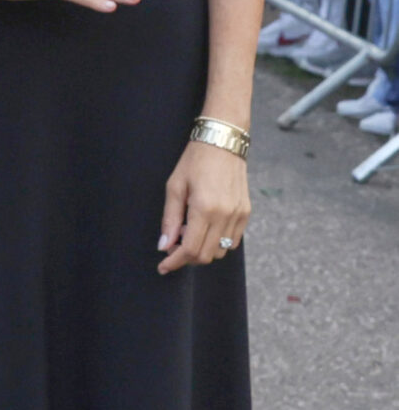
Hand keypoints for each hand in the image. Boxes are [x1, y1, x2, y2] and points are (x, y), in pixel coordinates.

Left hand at [157, 139, 248, 273]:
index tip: (163, 267)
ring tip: (189, 230)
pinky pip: (232, 241)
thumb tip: (164, 245)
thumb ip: (170, 219)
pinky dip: (217, 242)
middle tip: (174, 243)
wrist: (223, 143)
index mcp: (205, 208)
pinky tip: (205, 227)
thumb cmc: (194, 162)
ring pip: (221, 251)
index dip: (175, 262)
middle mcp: (226, 215)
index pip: (191, 249)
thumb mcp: (174, 187)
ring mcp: (239, 215)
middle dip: (187, 257)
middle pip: (206, 255)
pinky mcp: (246, 213)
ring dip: (203, 250)